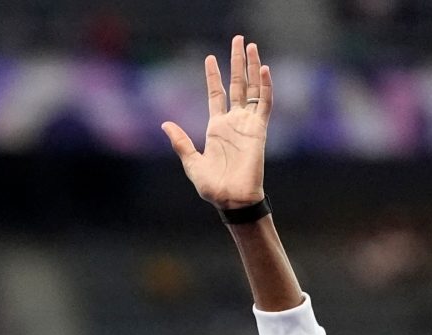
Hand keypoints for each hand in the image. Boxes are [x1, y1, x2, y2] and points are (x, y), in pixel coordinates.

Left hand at [162, 35, 270, 209]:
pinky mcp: (259, 130)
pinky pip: (265, 104)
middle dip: (237, 62)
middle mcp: (233, 121)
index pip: (216, 94)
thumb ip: (181, 142)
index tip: (210, 58)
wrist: (231, 199)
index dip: (213, 75)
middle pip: (237, 84)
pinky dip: (265, 86)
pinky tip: (263, 69)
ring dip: (252, 67)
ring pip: (252, 88)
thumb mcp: (191, 162)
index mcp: (216, 127)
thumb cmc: (212, 186)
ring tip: (251, 46)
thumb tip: (166, 124)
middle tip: (239, 40)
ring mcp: (247, 124)